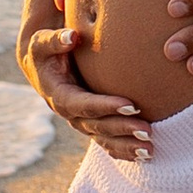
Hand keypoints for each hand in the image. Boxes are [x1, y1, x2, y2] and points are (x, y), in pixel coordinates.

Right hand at [25, 22, 150, 163]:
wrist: (42, 65)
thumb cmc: (45, 49)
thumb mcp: (42, 42)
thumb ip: (55, 40)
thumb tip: (72, 36)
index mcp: (59, 96)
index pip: (83, 105)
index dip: (105, 107)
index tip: (131, 105)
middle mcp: (70, 114)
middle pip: (97, 126)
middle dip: (122, 129)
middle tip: (148, 130)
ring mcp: (81, 122)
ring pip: (104, 140)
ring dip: (127, 146)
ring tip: (150, 148)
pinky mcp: (91, 125)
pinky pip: (108, 143)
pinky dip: (125, 151)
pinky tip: (146, 156)